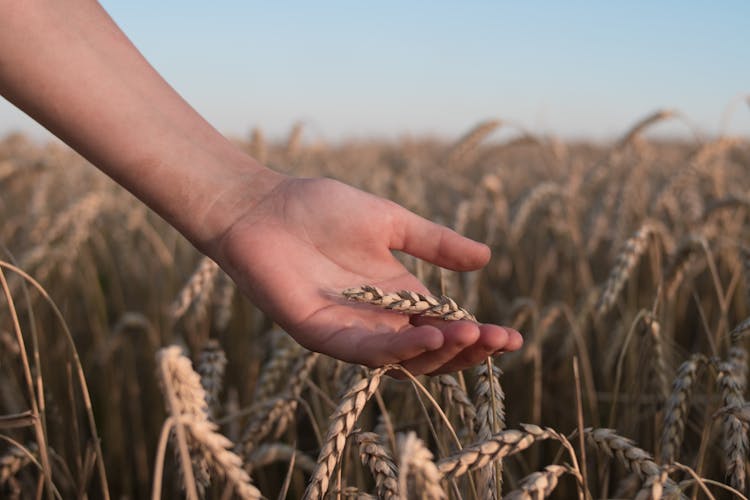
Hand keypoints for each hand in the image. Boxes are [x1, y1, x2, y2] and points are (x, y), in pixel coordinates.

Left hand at [211, 176, 521, 374]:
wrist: (264, 204)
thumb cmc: (321, 208)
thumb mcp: (391, 221)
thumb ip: (434, 243)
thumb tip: (486, 258)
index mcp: (395, 297)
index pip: (444, 328)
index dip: (478, 336)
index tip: (513, 337)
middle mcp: (375, 321)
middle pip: (428, 353)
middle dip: (465, 351)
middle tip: (497, 340)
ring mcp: (347, 330)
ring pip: (400, 360)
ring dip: (437, 353)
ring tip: (468, 336)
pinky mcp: (319, 333)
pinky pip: (363, 351)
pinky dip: (397, 348)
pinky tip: (427, 336)